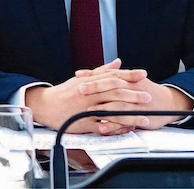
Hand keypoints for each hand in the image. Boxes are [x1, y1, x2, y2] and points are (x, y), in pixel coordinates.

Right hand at [26, 59, 151, 133]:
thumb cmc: (64, 93)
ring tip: (145, 118)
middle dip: (133, 94)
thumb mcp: (81, 79)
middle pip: (114, 93)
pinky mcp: (84, 123)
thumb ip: (101, 71)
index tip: (143, 74)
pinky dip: (117, 128)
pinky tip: (128, 130)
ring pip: (112, 111)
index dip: (129, 75)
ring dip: (130, 115)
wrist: (45, 106)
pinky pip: (103, 126)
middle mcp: (89, 94)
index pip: (112, 76)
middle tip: (148, 96)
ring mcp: (87, 109)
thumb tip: (117, 63)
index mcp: (89, 82)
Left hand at [85, 76, 193, 129]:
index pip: (108, 75)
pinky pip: (125, 121)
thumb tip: (89, 72)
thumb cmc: (144, 91)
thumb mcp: (128, 80)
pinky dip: (113, 125)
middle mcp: (132, 89)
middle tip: (80, 91)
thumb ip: (109, 75)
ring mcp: (136, 104)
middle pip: (112, 87)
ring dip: (102, 108)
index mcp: (128, 79)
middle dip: (95, 89)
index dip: (93, 76)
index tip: (78, 77)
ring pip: (118, 105)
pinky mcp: (139, 117)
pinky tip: (103, 127)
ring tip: (88, 111)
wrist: (169, 103)